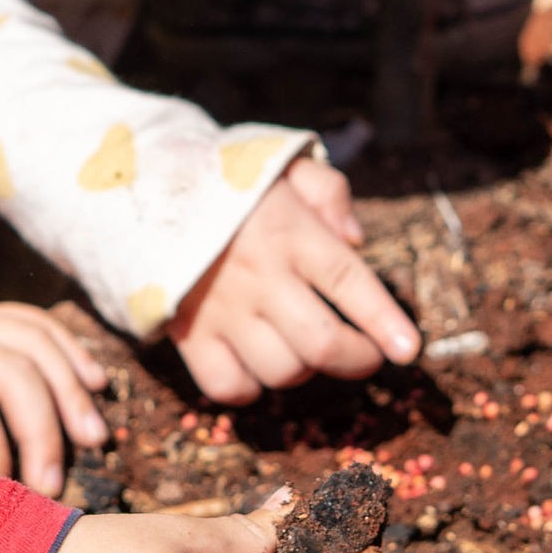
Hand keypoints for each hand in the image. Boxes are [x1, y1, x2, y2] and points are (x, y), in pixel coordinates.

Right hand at [168, 159, 419, 404]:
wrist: (141, 190)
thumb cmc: (229, 184)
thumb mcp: (283, 165)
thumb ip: (329, 192)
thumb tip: (357, 238)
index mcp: (290, 233)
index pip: (349, 282)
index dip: (385, 321)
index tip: (410, 350)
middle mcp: (259, 277)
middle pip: (322, 344)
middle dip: (358, 359)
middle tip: (366, 354)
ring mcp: (222, 310)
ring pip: (283, 370)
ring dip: (305, 369)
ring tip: (304, 347)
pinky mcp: (189, 335)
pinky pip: (230, 387)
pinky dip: (252, 387)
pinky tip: (258, 365)